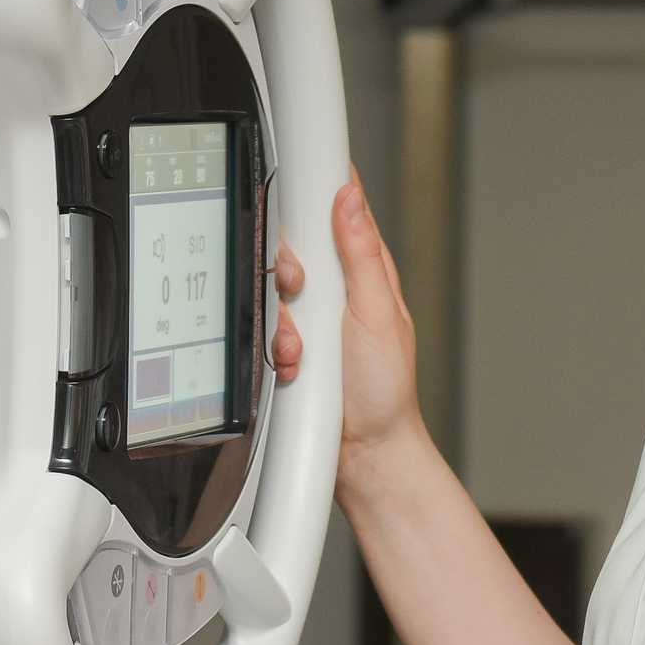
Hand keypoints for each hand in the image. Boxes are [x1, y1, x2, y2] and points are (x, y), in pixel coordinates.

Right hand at [270, 167, 426, 487]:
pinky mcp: (285, 341)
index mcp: (365, 269)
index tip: (299, 191)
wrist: (363, 452)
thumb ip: (362, 255)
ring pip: (270, 288)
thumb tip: (349, 198)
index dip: (315, 195)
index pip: (338, 209)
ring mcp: (308, 315)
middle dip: (287, 270)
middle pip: (291, 246)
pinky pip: (260, 327)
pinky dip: (271, 346)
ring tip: (303, 347)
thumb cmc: (385, 390)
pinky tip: (291, 364)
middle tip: (302, 291)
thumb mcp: (379, 315)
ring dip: (281, 320)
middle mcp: (335, 286)